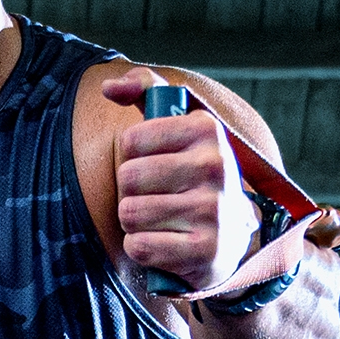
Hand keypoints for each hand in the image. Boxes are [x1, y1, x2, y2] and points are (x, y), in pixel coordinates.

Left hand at [101, 67, 251, 292]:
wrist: (231, 233)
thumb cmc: (191, 172)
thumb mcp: (178, 124)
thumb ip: (145, 90)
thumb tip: (108, 87)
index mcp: (207, 129)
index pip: (131, 140)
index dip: (131, 157)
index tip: (154, 162)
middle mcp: (217, 166)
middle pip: (128, 178)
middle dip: (130, 192)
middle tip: (155, 196)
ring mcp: (215, 211)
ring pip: (130, 214)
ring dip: (134, 221)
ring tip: (159, 219)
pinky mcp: (207, 251)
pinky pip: (141, 247)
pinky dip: (141, 248)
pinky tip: (163, 243)